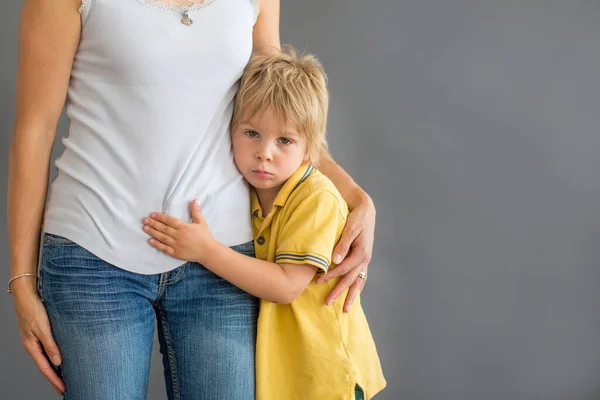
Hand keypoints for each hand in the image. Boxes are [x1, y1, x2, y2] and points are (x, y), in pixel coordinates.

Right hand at [11, 279, 64, 394]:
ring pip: (46, 358)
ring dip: (55, 368)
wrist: (26, 295)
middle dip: (55, 378)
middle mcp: (33, 345)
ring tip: (65, 376)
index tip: (63, 389)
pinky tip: (61, 358)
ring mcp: (35, 340)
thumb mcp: (43, 328)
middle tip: (65, 387)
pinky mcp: (40, 333)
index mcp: (32, 346)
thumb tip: (58, 362)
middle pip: (45, 366)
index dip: (54, 380)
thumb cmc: (33, 309)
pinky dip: (54, 356)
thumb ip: (50, 345)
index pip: (45, 368)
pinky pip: (47, 349)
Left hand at [143, 200, 214, 262]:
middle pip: (164, 228)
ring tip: (145, 228)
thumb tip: (194, 200)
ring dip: (153, 232)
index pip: (170, 221)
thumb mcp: (201, 222)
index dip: (160, 217)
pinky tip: (151, 240)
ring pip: (162, 238)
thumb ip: (196, 211)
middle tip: (145, 220)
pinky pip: (164, 248)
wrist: (208, 252)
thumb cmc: (205, 236)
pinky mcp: (176, 253)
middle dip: (153, 224)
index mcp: (184, 227)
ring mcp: (176, 245)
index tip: (152, 214)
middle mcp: (179, 236)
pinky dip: (157, 244)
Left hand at [316, 192, 375, 311]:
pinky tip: (353, 295)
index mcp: (361, 253)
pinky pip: (361, 277)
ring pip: (358, 282)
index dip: (330, 276)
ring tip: (345, 309)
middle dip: (339, 292)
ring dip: (351, 295)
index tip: (317, 281)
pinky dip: (357, 287)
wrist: (366, 210)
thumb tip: (334, 260)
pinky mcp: (363, 259)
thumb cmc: (356, 218)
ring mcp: (365, 260)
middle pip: (351, 280)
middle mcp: (365, 259)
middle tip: (327, 303)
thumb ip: (342, 244)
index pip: (343, 269)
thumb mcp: (349, 228)